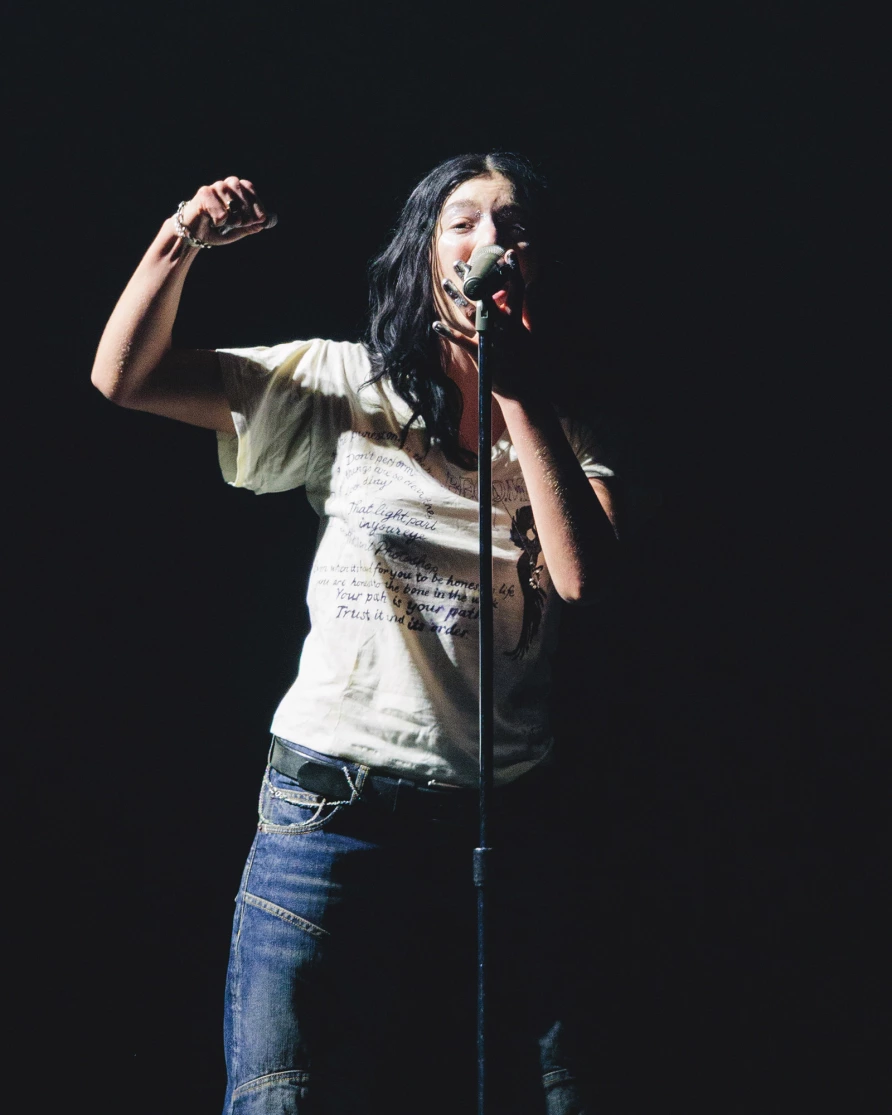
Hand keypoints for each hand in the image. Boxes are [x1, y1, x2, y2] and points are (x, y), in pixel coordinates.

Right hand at [178, 176, 270, 245]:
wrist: (194, 234)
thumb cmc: (216, 230)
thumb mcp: (236, 230)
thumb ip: (250, 226)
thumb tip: (264, 222)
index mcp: (234, 189)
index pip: (249, 188)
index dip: (257, 204)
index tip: (261, 220)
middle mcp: (224, 185)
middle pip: (241, 189)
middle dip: (246, 211)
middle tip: (242, 224)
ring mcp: (213, 188)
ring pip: (230, 199)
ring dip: (233, 217)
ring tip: (225, 224)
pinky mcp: (203, 195)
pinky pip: (220, 210)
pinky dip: (220, 220)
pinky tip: (214, 223)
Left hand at [432, 249, 536, 399]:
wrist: (524, 390)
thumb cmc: (529, 361)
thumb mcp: (533, 333)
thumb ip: (531, 309)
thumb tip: (536, 286)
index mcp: (516, 320)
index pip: (516, 290)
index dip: (512, 272)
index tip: (507, 255)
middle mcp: (502, 327)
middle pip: (485, 296)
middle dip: (473, 278)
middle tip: (461, 263)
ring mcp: (489, 339)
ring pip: (470, 313)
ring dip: (456, 297)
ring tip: (444, 282)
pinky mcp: (479, 353)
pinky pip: (460, 340)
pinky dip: (448, 332)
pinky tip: (435, 323)